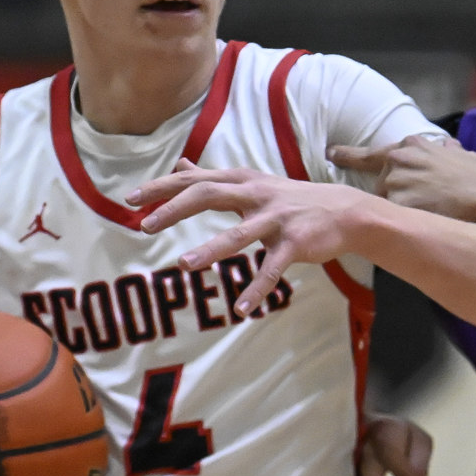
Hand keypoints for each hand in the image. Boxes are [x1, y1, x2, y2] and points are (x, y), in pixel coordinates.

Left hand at [129, 159, 368, 315]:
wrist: (344, 211)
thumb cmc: (290, 198)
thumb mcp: (251, 182)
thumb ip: (213, 178)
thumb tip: (180, 165)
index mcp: (241, 181)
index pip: (195, 179)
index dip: (162, 187)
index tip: (131, 198)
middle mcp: (255, 195)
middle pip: (209, 195)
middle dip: (175, 209)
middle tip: (145, 226)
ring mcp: (276, 219)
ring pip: (239, 235)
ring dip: (211, 249)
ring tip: (184, 265)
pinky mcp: (295, 244)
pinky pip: (272, 269)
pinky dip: (257, 289)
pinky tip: (242, 310)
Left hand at [330, 134, 475, 221]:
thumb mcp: (462, 155)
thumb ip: (449, 152)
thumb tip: (451, 149)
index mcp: (411, 146)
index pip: (371, 153)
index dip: (348, 154)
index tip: (330, 153)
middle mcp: (398, 160)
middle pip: (382, 185)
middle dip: (395, 197)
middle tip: (422, 204)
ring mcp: (395, 182)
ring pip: (386, 203)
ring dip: (400, 210)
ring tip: (429, 211)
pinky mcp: (397, 203)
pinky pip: (392, 219)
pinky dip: (404, 223)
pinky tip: (424, 221)